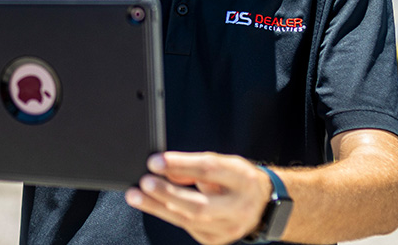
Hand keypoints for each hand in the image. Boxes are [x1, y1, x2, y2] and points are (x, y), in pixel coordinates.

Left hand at [125, 152, 271, 244]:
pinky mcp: (216, 240)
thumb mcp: (223, 163)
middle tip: (145, 182)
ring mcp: (228, 228)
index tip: (155, 161)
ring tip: (135, 195)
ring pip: (188, 220)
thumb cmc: (239, 180)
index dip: (180, 165)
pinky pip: (187, 227)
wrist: (262, 205)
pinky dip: (167, 214)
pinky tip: (151, 205)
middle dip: (167, 194)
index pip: (209, 170)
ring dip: (157, 207)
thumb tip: (165, 169)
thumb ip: (195, 165)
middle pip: (198, 205)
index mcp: (243, 179)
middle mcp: (238, 207)